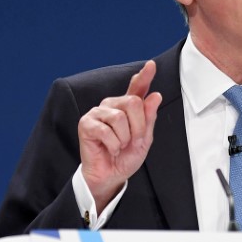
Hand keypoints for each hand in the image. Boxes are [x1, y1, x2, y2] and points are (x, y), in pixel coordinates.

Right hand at [78, 60, 162, 210]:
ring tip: (119, 146)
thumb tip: (155, 95)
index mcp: (128, 107)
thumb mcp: (144, 139)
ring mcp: (98, 112)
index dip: (144, 76)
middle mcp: (112, 105)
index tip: (151, 65)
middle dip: (138, 127)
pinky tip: (109, 148)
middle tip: (132, 142)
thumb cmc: (125, 157)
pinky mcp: (86, 123)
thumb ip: (149, 117)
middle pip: (133, 102)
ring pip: (120, 117)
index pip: (137, 88)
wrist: (110, 175)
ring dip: (124, 138)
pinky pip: (106, 131)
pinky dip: (113, 145)